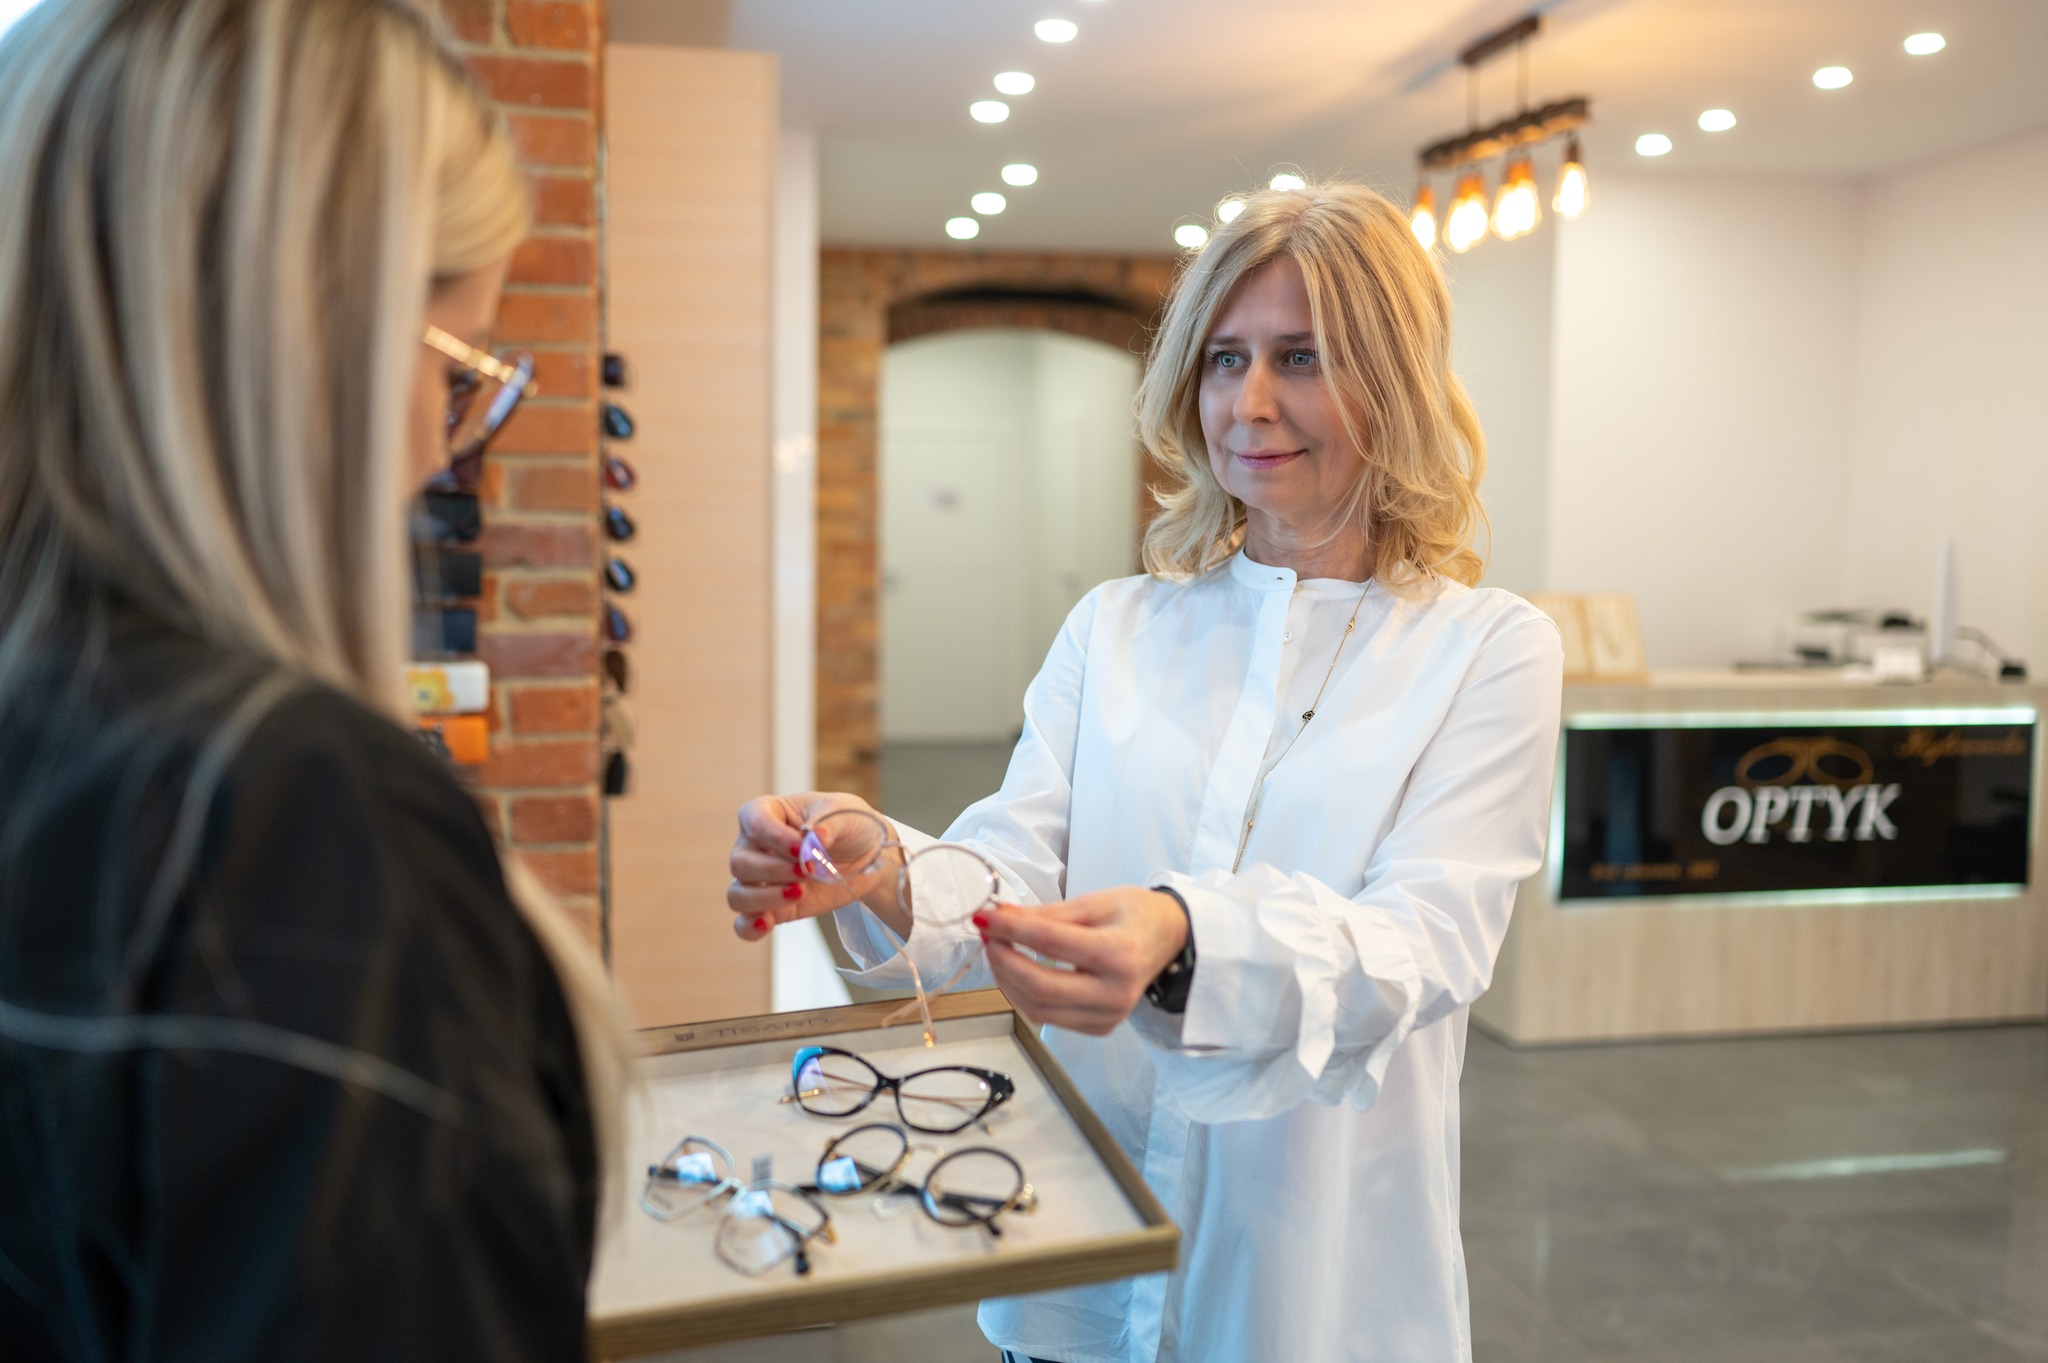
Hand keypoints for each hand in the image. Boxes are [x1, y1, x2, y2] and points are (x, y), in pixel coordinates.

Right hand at [726, 793, 909, 941]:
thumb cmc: (849, 824)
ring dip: (765, 897)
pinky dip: (750, 927)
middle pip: (740, 862)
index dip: (774, 838)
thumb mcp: (846, 813)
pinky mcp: (772, 907)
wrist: (866, 856)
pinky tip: (767, 924)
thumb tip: (814, 837)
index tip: (801, 848)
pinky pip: (743, 923)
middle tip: (807, 871)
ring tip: (800, 892)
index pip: (754, 822)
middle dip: (773, 870)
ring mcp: (760, 880)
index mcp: (768, 812)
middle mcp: (755, 846)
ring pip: (737, 894)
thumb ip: (828, 824)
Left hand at [974, 887, 1189, 1035]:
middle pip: (1040, 987)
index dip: (1010, 930)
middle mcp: (1116, 993)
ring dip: (1008, 980)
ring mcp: (1109, 1016)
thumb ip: (1047, 914)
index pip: (1051, 943)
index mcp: (1120, 954)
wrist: (1170, 940)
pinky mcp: (1100, 1028)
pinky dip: (1025, 995)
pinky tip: (1020, 972)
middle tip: (989, 936)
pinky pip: (1049, 1017)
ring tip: (999, 950)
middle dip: (1003, 961)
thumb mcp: (1095, 902)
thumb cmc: (1135, 915)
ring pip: (1038, 1008)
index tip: (984, 918)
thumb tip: (1001, 917)